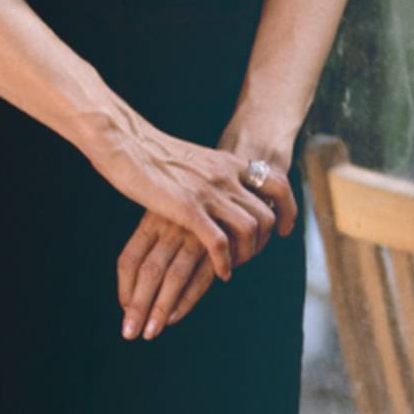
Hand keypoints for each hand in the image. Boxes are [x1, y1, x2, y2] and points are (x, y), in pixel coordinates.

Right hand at [116, 127, 297, 340]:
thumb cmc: (151, 151)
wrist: (126, 140)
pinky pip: (219, 241)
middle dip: (263, 241)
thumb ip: (213, 173)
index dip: (287, 209)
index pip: (277, 183)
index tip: (285, 228)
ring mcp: (209, 191)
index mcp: (229, 163)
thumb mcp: (196, 159)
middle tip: (250, 256)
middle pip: (266, 214)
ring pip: (249, 229)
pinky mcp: (188, 207)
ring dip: (245, 255)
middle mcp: (226, 176)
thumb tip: (220, 189)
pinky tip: (220, 273)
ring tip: (234, 268)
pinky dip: (224, 262)